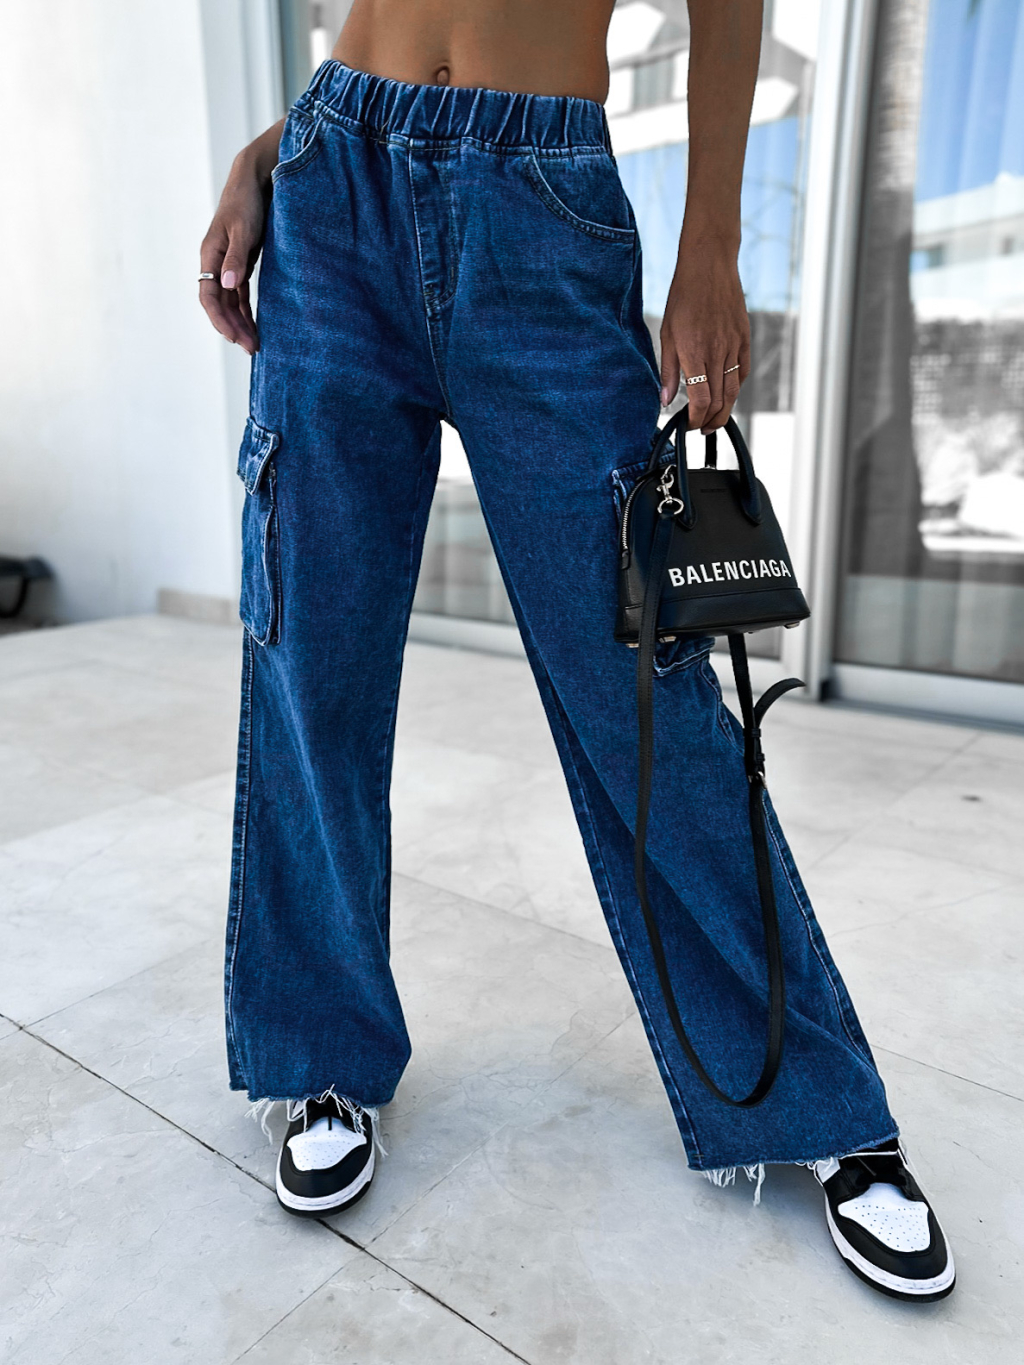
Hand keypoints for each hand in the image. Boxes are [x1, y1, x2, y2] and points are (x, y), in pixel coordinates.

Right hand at [199, 123, 281, 354]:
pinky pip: (239, 293)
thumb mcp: (244, 229)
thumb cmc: (247, 200)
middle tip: (251, 349)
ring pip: (230, 301)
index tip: (235, 337)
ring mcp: (228, 263)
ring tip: (254, 344)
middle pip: (219, 303)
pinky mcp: (241, 262)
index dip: (220, 318)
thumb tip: (227, 286)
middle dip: (233, 327)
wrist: (255, 178)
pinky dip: (245, 310)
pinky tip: (254, 325)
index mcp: (210, 254)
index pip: (208, 295)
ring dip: (240, 322)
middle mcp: (215, 261)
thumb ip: (237, 258)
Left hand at [658, 238, 750, 431]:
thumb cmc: (683, 297)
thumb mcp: (667, 333)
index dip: (695, 420)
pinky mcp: (744, 338)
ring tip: (714, 419)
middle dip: (710, 421)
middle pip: (720, 402)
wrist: (710, 265)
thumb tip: (664, 400)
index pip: (701, 401)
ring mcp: (734, 346)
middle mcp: (718, 353)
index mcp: (695, 353)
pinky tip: (726, 393)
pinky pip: (743, 372)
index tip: (688, 426)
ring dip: (724, 410)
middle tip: (701, 429)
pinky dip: (735, 388)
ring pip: (733, 390)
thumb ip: (667, 370)